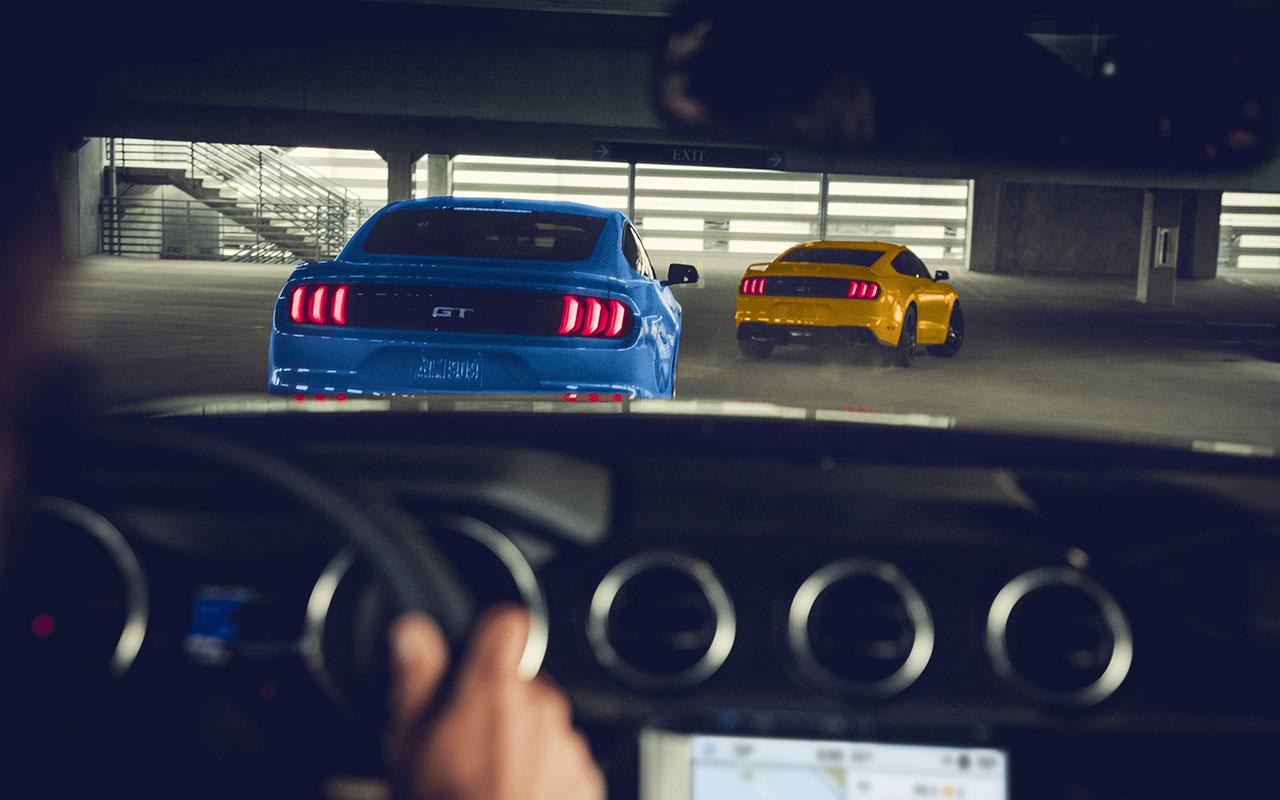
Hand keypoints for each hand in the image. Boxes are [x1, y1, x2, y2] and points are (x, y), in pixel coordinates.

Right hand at [388, 606, 604, 799]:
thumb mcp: (409, 739)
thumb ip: (415, 675)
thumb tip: (412, 632)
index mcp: (494, 687)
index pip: (509, 624)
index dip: (493, 633)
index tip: (481, 649)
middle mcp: (540, 706)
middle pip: (522, 683)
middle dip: (498, 704)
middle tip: (466, 741)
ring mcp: (566, 743)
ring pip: (542, 724)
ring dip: (521, 741)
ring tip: (486, 778)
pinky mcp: (584, 779)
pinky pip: (562, 761)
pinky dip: (542, 774)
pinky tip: (512, 795)